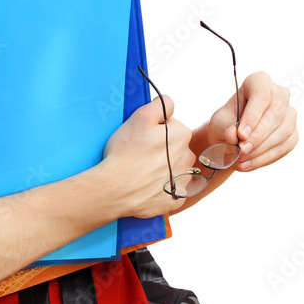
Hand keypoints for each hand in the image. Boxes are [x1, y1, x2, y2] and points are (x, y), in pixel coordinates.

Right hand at [102, 95, 195, 216]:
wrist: (114, 189)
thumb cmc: (125, 152)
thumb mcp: (140, 117)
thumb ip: (161, 105)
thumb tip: (171, 103)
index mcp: (182, 135)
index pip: (171, 126)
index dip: (155, 130)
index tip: (142, 137)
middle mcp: (188, 158)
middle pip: (174, 147)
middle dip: (161, 149)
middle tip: (139, 154)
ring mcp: (183, 181)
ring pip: (174, 168)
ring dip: (162, 168)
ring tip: (141, 171)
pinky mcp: (175, 200)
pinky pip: (170, 190)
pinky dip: (160, 188)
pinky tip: (145, 186)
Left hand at [207, 71, 297, 171]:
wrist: (232, 136)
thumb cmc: (226, 122)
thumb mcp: (219, 122)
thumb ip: (225, 126)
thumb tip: (233, 135)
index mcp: (259, 82)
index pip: (261, 95)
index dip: (252, 116)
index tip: (240, 135)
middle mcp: (279, 94)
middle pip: (276, 113)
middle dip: (258, 136)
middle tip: (241, 151)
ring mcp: (289, 113)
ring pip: (283, 131)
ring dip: (262, 149)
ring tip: (241, 160)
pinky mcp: (292, 133)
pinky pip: (285, 146)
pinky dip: (265, 158)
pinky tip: (248, 164)